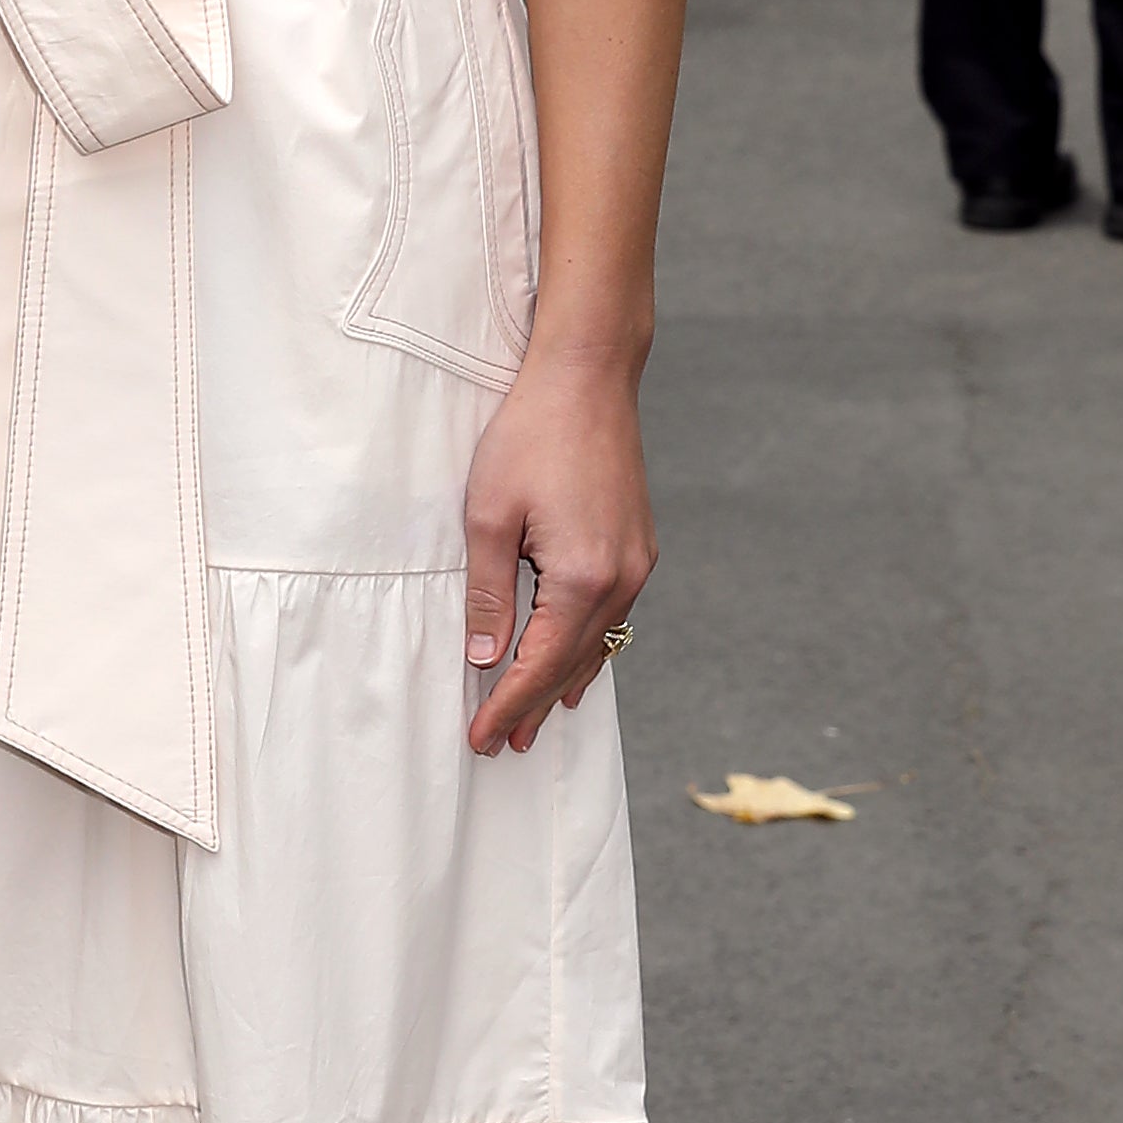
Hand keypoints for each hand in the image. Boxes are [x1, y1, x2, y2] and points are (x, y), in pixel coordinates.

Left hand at [461, 343, 653, 754]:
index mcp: (582, 578)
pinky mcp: (640, 547)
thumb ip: (487, 593)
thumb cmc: (531, 436)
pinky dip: (586, 646)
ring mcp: (638, 564)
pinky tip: (573, 662)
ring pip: (598, 644)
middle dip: (535, 706)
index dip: (508, 705)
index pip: (539, 665)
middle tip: (503, 744)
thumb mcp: (488, 515)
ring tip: (535, 719)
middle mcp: (622, 580)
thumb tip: (483, 656)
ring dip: (563, 682)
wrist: (588, 378)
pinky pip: (612, 617)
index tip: (482, 737)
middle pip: (573, 664)